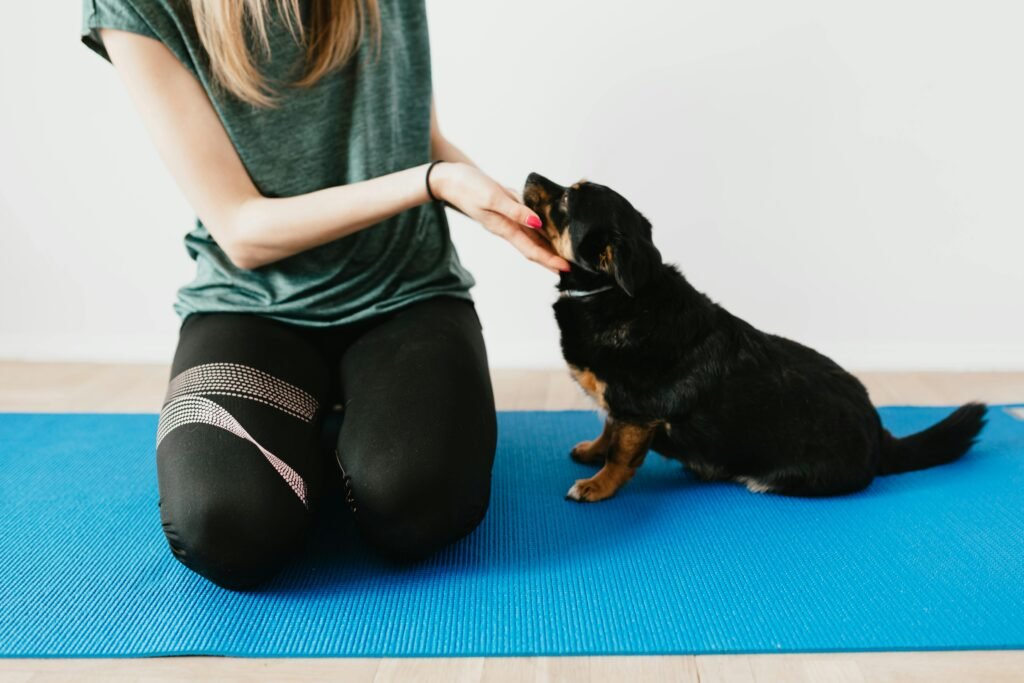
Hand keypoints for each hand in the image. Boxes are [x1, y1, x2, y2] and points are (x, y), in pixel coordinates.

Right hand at [430, 162, 570, 273]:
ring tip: (565, 253)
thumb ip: (515, 211)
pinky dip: (539, 229)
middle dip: (551, 259)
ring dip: (547, 247)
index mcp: (504, 228)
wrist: (448, 179)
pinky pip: (527, 223)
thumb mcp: (492, 197)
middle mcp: (507, 227)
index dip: (549, 260)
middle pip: (533, 248)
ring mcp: (506, 219)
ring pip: (531, 237)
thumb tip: (537, 222)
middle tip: (571, 267)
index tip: (566, 268)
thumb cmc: (467, 186)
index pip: (531, 249)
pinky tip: (549, 229)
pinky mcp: (506, 209)